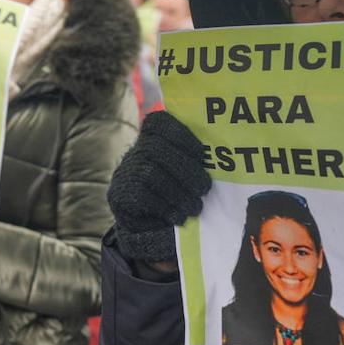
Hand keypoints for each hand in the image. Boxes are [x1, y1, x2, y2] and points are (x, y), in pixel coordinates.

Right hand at [107, 110, 210, 264]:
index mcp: (151, 137)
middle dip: (185, 170)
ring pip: (151, 174)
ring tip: (195, 207)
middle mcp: (134, 151)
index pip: (160, 124)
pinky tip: (178, 216)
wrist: (145, 221)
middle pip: (156, 149)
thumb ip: (193, 157)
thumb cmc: (174, 190)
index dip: (182, 136)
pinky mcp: (120, 195)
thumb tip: (223, 156)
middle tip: (205, 189)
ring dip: (178, 193)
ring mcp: (125, 172)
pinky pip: (142, 196)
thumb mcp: (183, 169)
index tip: (201, 155)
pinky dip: (165, 207)